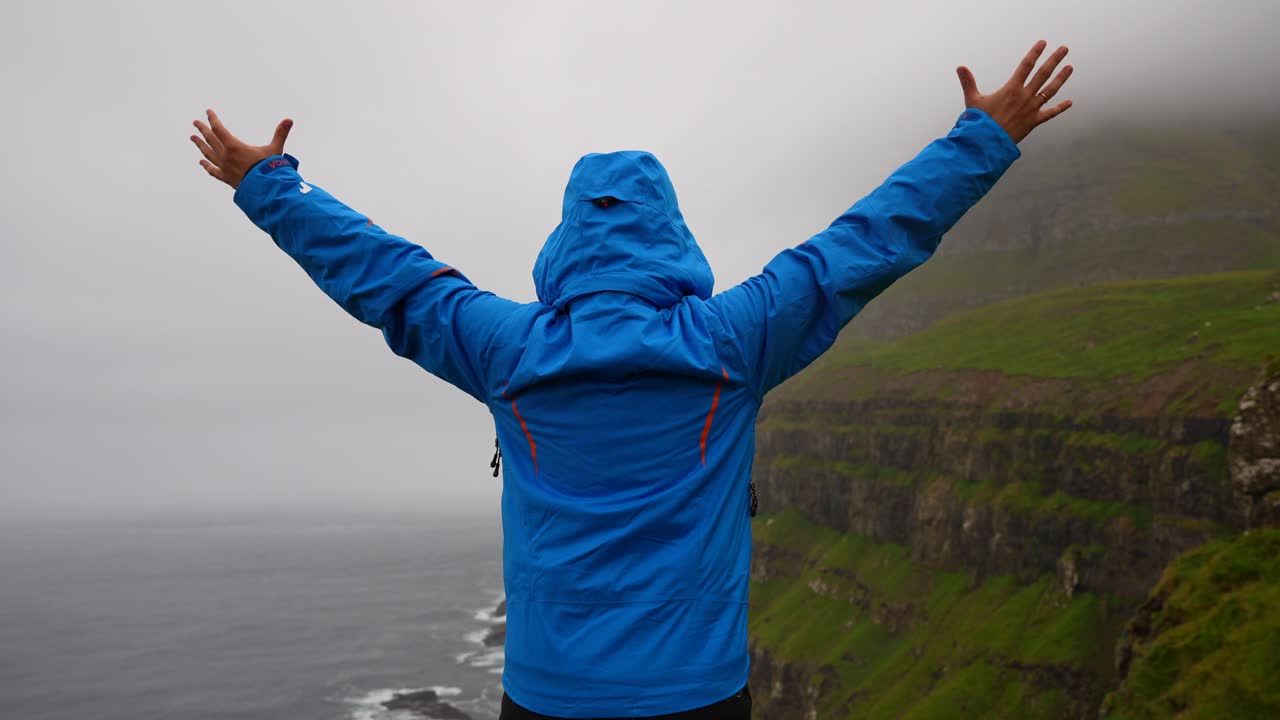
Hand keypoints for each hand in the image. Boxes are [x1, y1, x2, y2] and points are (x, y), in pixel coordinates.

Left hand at [190, 109, 292, 188]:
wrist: (264, 190)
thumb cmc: (269, 169)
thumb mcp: (275, 149)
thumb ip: (280, 134)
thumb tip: (290, 120)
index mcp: (234, 146)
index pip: (219, 129)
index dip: (213, 119)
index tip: (208, 112)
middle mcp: (225, 156)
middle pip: (210, 139)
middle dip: (202, 130)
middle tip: (195, 123)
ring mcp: (224, 168)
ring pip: (208, 154)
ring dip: (200, 145)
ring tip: (193, 138)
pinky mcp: (226, 178)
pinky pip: (213, 171)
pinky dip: (207, 166)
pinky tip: (202, 163)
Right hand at [957, 41, 1072, 143]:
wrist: (987, 143)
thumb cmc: (978, 122)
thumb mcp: (972, 100)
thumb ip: (968, 82)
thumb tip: (960, 67)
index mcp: (1011, 89)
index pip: (1026, 66)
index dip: (1035, 53)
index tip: (1043, 43)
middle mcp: (1024, 96)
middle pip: (1043, 74)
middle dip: (1054, 60)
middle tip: (1064, 49)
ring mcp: (1031, 109)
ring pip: (1050, 90)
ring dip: (1061, 78)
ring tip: (1070, 67)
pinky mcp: (1033, 122)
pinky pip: (1050, 113)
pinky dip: (1060, 108)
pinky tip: (1069, 102)